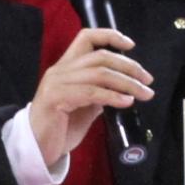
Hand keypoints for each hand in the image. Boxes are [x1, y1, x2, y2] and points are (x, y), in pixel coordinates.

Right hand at [29, 28, 154, 167]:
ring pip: (99, 73)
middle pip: (101, 56)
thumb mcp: (85, 106)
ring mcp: (56, 82)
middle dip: (129, 67)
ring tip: (144, 93)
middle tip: (148, 80)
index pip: (86, 37)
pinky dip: (113, 96)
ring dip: (127, 83)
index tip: (131, 45)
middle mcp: (60, 70)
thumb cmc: (61, 128)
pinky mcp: (56, 98)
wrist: (37, 149)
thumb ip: (99, 93)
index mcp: (66, 67)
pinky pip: (91, 93)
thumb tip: (124, 89)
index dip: (110, 35)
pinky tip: (126, 102)